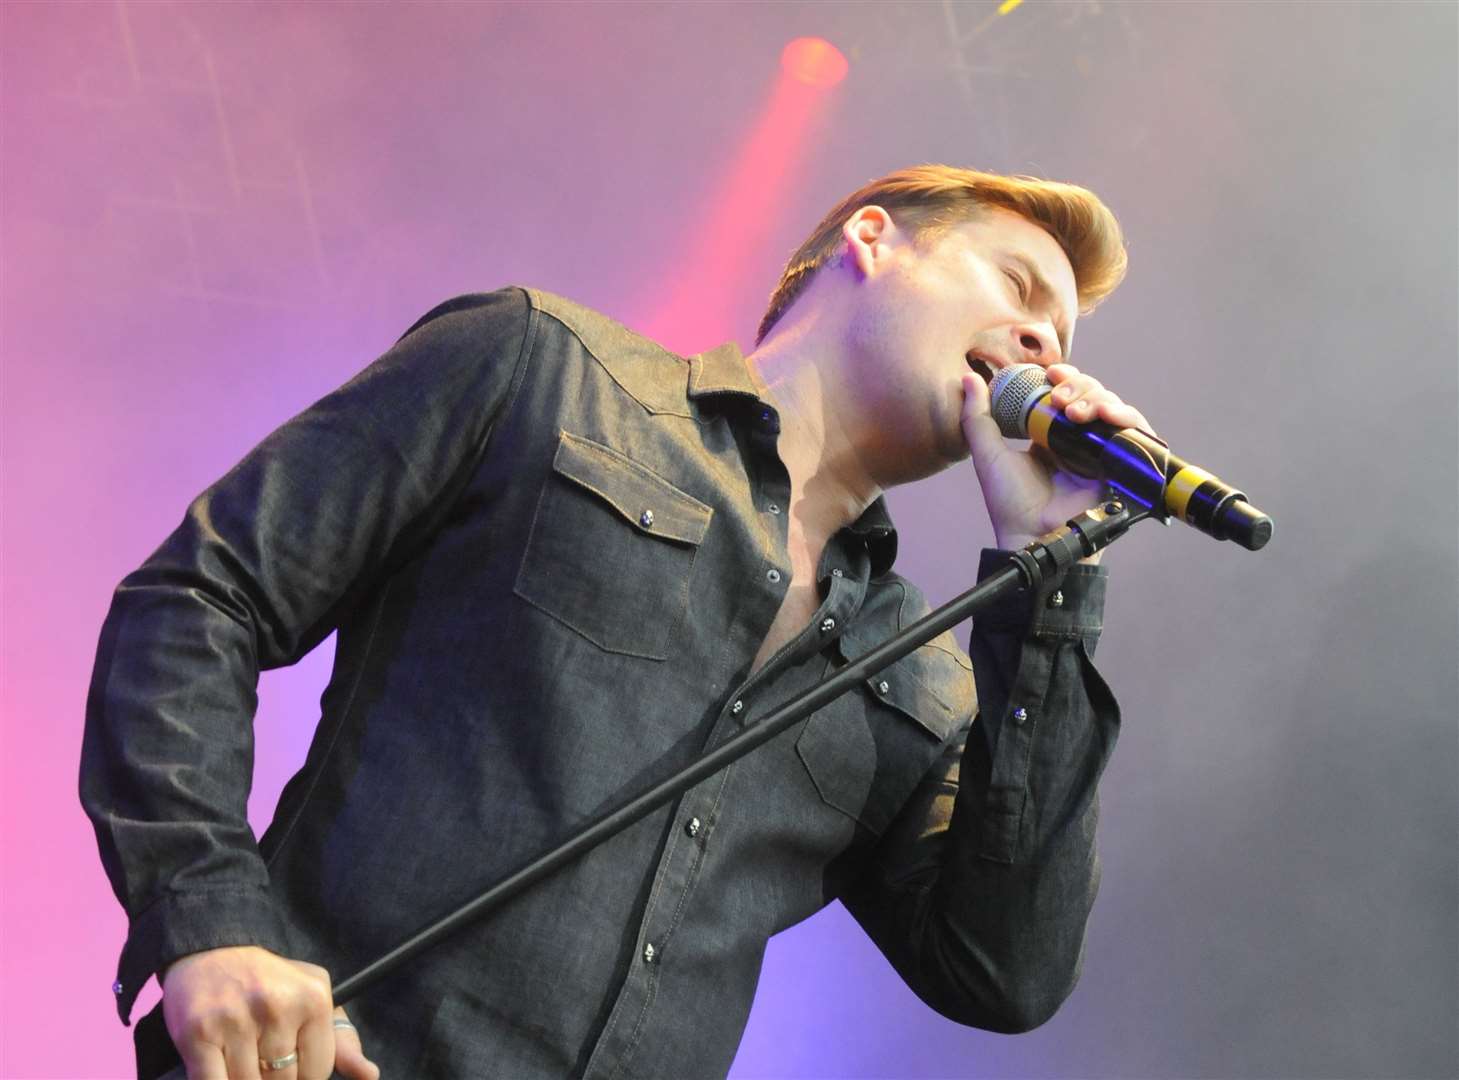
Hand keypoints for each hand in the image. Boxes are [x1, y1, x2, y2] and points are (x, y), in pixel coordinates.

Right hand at [161, 945, 379, 1079]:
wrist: (211, 951)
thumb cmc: (269, 983)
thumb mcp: (312, 999)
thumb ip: (341, 1042)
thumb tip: (370, 1076)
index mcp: (313, 997)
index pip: (317, 1072)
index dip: (301, 1075)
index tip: (288, 1059)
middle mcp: (278, 1005)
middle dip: (270, 1077)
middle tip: (258, 1051)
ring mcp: (236, 1018)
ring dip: (241, 1078)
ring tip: (238, 1053)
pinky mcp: (197, 1032)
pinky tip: (219, 1067)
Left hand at [960, 363, 1154, 561]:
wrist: (1032, 536)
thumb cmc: (1010, 502)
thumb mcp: (988, 454)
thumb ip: (977, 418)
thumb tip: (968, 379)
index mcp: (1052, 436)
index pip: (1068, 393)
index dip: (1064, 377)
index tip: (1051, 372)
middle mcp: (1080, 442)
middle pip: (1093, 395)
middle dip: (1079, 386)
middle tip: (1059, 398)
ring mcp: (1103, 453)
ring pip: (1113, 409)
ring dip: (1098, 399)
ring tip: (1074, 412)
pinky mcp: (1124, 467)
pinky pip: (1137, 434)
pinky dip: (1126, 418)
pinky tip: (1106, 415)